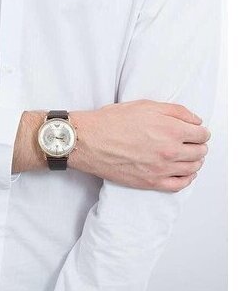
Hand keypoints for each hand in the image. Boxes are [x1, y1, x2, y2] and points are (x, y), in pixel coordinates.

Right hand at [69, 100, 210, 191]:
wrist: (89, 141)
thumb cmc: (112, 121)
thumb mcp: (145, 105)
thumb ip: (176, 111)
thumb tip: (196, 121)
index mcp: (171, 129)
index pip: (201, 134)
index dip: (200, 131)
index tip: (196, 131)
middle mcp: (170, 151)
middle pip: (200, 152)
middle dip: (198, 145)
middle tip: (191, 142)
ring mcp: (161, 169)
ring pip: (193, 168)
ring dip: (194, 161)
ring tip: (187, 156)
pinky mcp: (151, 182)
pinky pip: (179, 185)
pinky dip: (186, 178)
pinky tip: (183, 172)